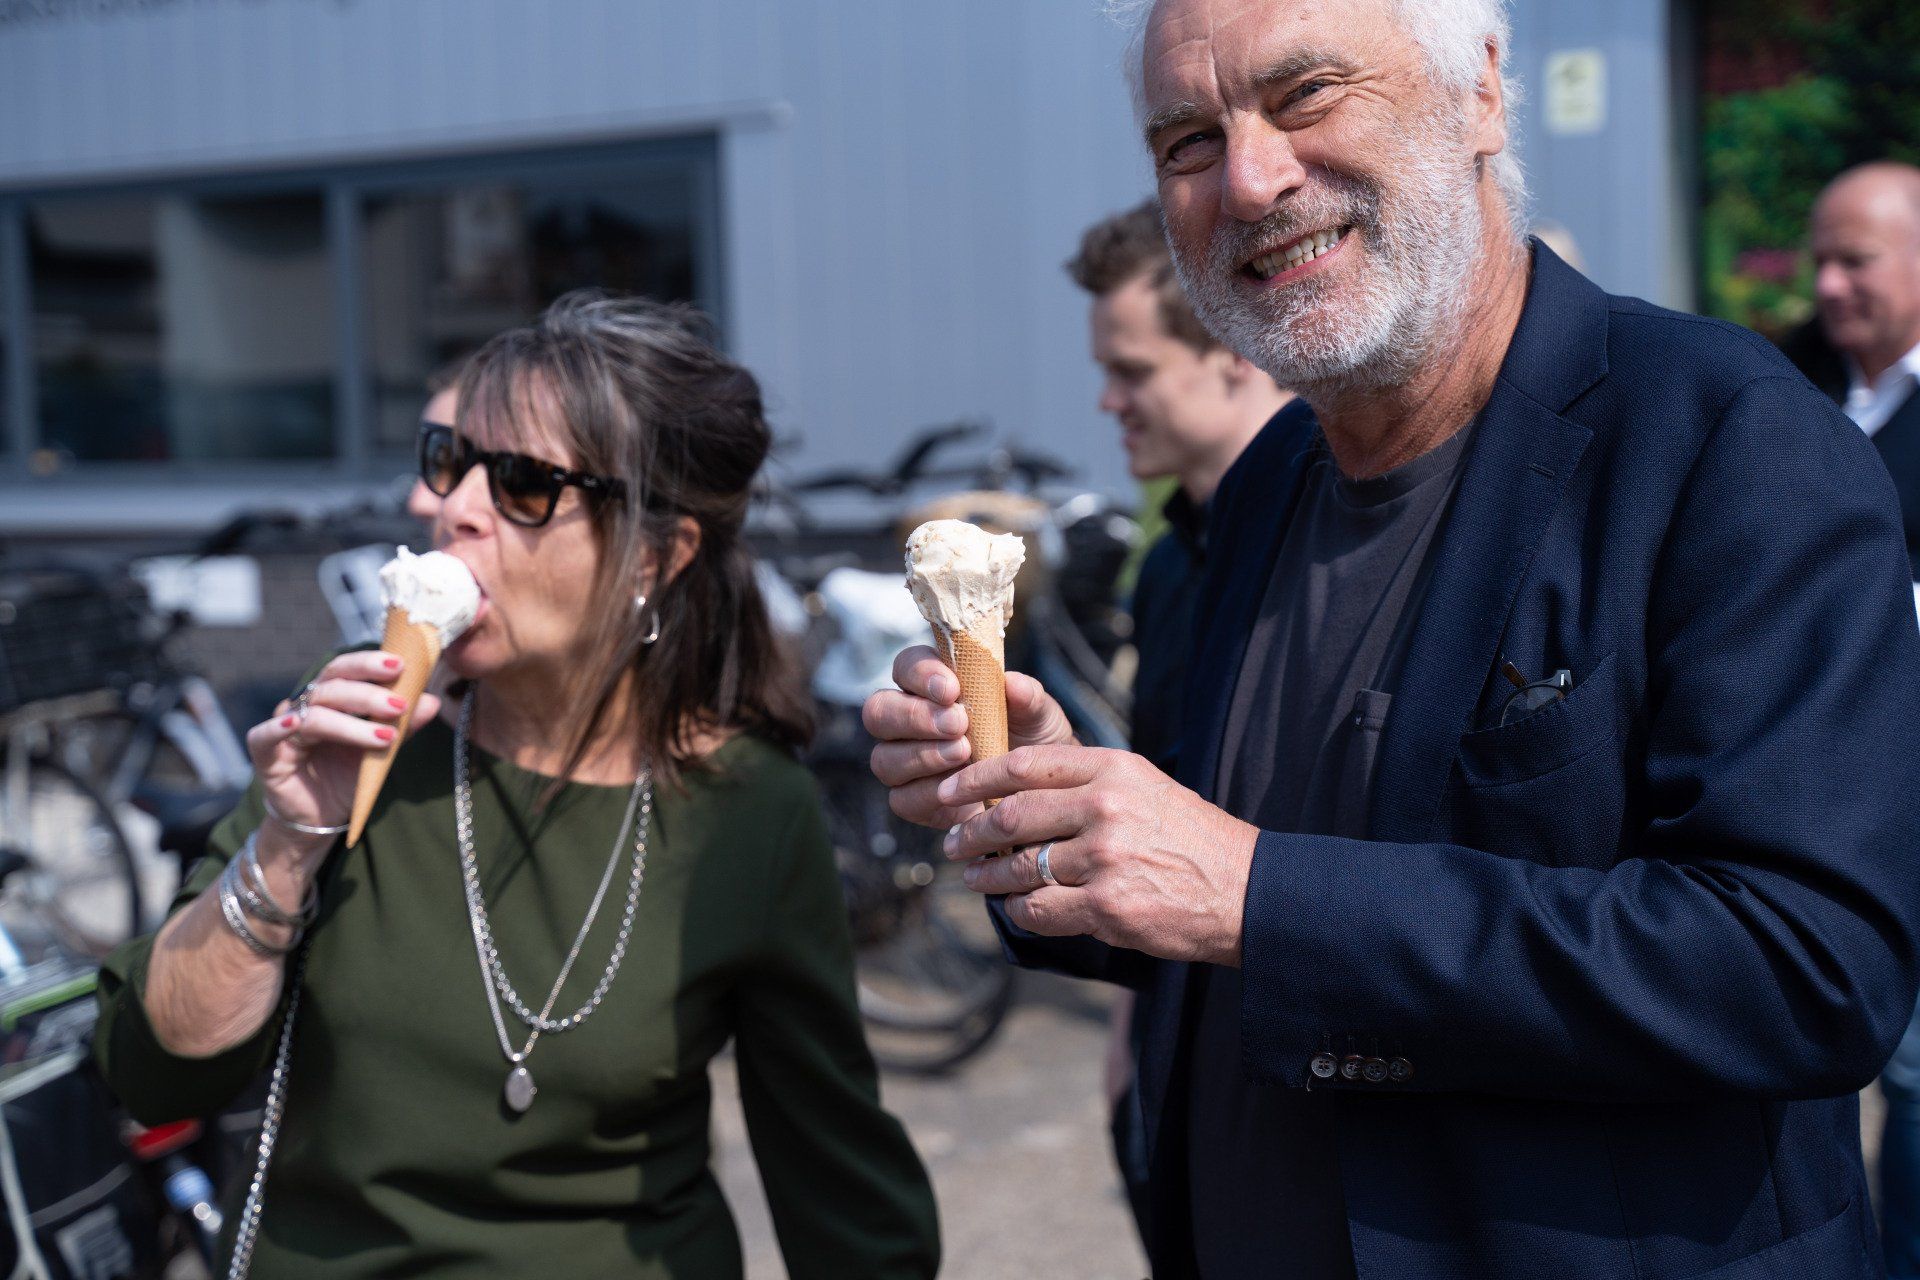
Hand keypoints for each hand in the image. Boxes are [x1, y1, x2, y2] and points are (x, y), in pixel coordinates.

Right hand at [244, 650, 440, 849]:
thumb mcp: (381, 750)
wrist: (321, 816)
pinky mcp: (265, 753)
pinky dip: (278, 728)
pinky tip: (295, 724)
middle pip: (332, 686)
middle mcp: (306, 705)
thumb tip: (431, 700)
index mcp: (332, 697)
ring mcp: (284, 727)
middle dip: (368, 694)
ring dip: (351, 724)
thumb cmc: (348, 774)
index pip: (347, 669)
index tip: (400, 664)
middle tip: (399, 705)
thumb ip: (403, 726)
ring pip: (314, 714)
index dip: (369, 664)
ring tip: (386, 737)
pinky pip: (264, 735)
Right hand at [863, 644, 1075, 828]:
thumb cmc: (1033, 740)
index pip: (905, 667)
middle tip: (958, 723)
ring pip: (884, 758)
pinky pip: (902, 799)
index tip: (952, 689)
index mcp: (930, 687)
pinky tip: (958, 790)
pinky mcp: (911, 801)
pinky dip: (929, 793)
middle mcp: (907, 722)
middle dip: (915, 716)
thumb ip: (1027, 697)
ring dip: (923, 755)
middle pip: (878, 711)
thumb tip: (1012, 683)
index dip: (920, 674)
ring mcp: (903, 763)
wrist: (1042, 791)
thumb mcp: (1040, 715)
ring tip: (964, 753)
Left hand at [939, 745, 1258, 966]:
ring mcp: (1105, 859)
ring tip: (974, 878)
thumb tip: (1017, 789)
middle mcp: (1105, 808)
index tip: (950, 792)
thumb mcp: (1146, 786)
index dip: (976, 779)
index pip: (1024, 765)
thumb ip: (1088, 782)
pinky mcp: (1107, 908)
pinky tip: (1013, 908)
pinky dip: (1017, 911)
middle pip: (1010, 815)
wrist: (1246, 890)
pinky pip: (1040, 910)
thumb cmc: (1192, 838)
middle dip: (969, 832)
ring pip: (1019, 867)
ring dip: (987, 876)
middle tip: (953, 842)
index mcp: (1112, 769)